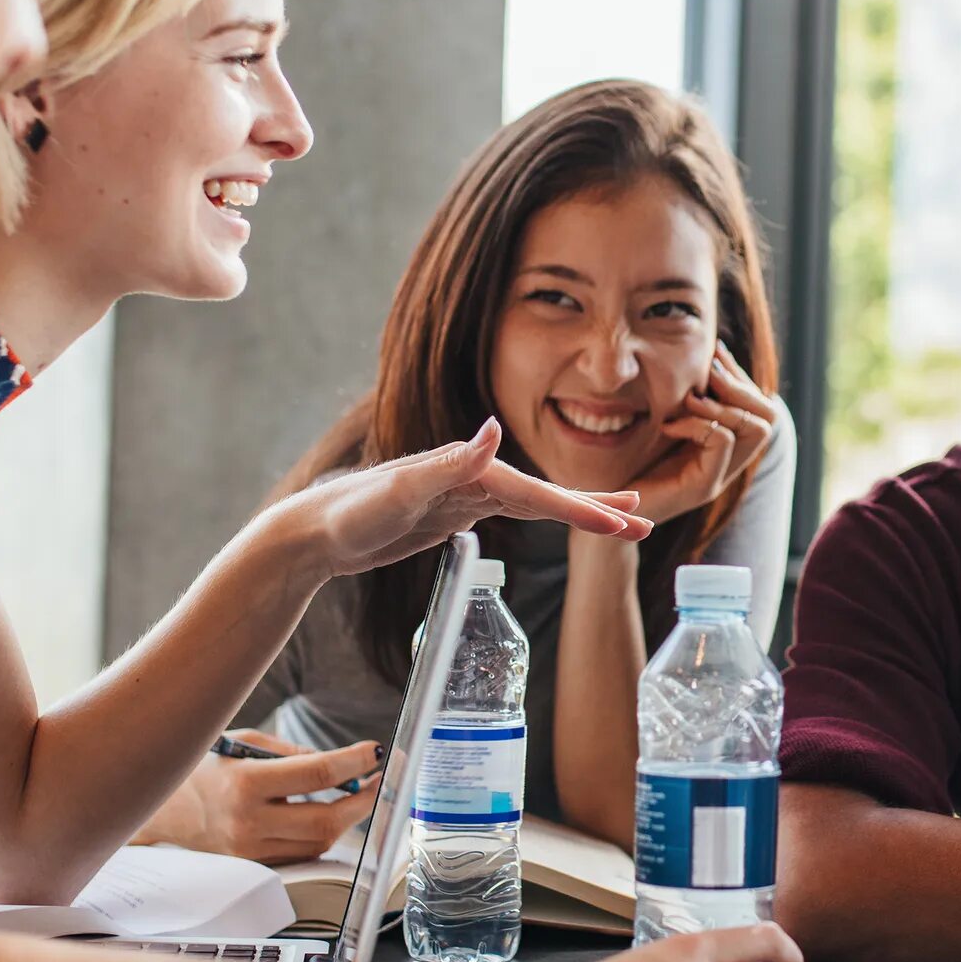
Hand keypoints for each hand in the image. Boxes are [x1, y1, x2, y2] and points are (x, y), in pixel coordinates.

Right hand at [136, 733, 381, 864]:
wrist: (160, 808)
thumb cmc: (203, 767)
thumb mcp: (243, 744)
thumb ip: (292, 753)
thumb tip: (339, 764)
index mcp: (246, 783)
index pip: (318, 774)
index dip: (356, 762)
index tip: (376, 752)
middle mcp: (248, 822)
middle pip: (327, 819)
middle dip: (363, 799)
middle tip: (380, 779)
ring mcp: (250, 850)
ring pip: (319, 842)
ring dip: (346, 818)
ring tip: (357, 794)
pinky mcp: (252, 865)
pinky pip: (301, 854)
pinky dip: (321, 835)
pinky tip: (328, 815)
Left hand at [287, 419, 649, 579]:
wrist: (315, 531)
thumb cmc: (350, 511)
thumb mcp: (399, 491)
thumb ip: (450, 463)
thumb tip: (496, 430)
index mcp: (470, 470)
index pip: (538, 493)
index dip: (582, 508)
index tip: (624, 521)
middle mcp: (474, 476)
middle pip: (547, 495)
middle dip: (596, 508)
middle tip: (645, 521)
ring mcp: (466, 495)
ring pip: (536, 504)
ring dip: (578, 512)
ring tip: (621, 520)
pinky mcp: (454, 513)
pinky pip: (514, 514)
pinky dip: (545, 516)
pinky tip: (559, 517)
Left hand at [623, 342, 775, 524]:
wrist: (605, 509)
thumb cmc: (625, 464)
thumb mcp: (658, 422)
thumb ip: (682, 399)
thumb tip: (701, 355)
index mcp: (721, 448)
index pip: (759, 406)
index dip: (740, 376)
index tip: (714, 354)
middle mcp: (727, 465)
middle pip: (769, 417)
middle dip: (742, 387)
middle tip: (708, 375)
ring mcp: (718, 478)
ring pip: (756, 428)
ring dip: (725, 404)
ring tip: (691, 399)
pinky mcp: (701, 487)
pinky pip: (721, 441)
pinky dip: (698, 423)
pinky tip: (669, 426)